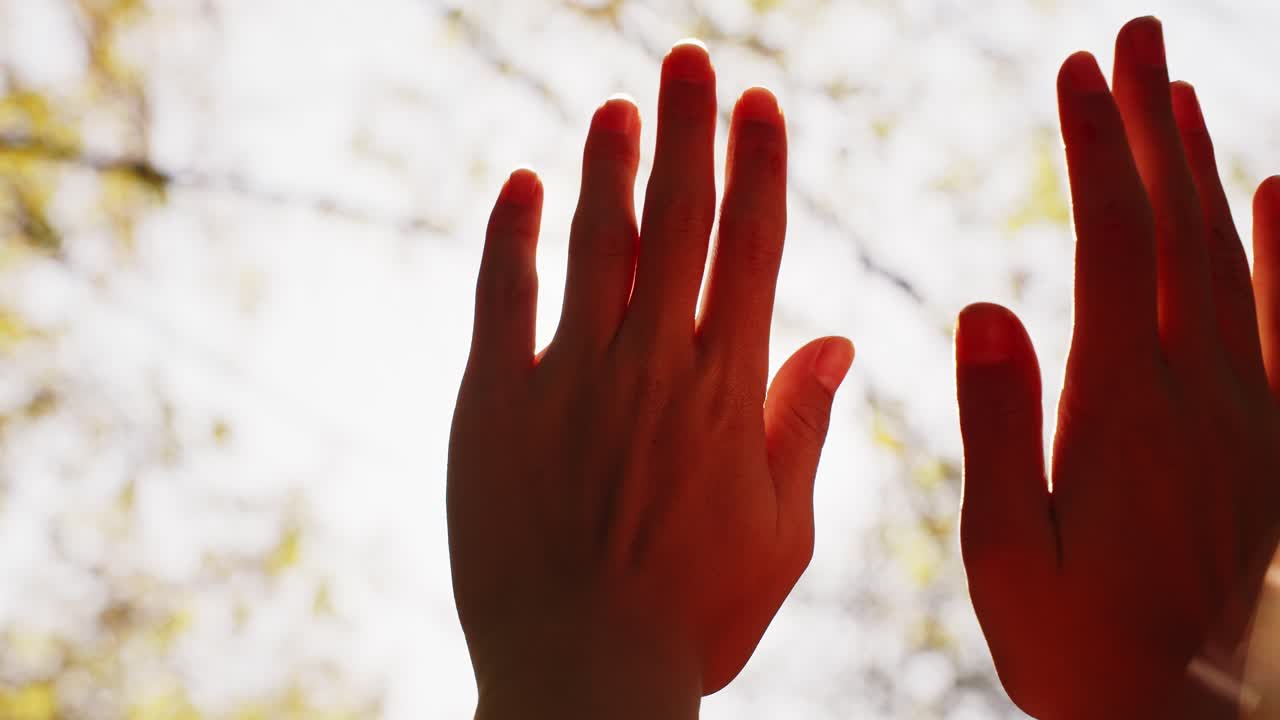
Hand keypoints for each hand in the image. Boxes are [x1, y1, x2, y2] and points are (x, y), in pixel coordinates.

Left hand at [447, 42, 853, 718]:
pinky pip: (502, 297)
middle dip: (687, 130)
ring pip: (596, 243)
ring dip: (607, 164)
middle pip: (679, 222)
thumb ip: (803, 425)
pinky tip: (519, 183)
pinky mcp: (493, 404)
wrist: (582, 673)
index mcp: (728, 391)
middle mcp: (653, 365)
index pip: (752, 248)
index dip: (758, 167)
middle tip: (688, 57)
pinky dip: (511, 235)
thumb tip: (835, 338)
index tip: (760, 104)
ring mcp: (569, 379)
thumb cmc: (695, 615)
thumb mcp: (782, 533)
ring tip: (616, 103)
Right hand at [954, 17, 1279, 718]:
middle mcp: (1199, 391)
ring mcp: (1251, 411)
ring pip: (1233, 256)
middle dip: (1154, 122)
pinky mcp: (1279, 440)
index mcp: (1120, 407)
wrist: (1180, 718)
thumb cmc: (1072, 642)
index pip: (1110, 240)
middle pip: (1178, 224)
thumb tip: (986, 307)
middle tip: (1134, 37)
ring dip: (1208, 164)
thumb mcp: (1004, 551)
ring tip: (1185, 87)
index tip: (1077, 71)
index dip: (1095, 147)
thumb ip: (998, 425)